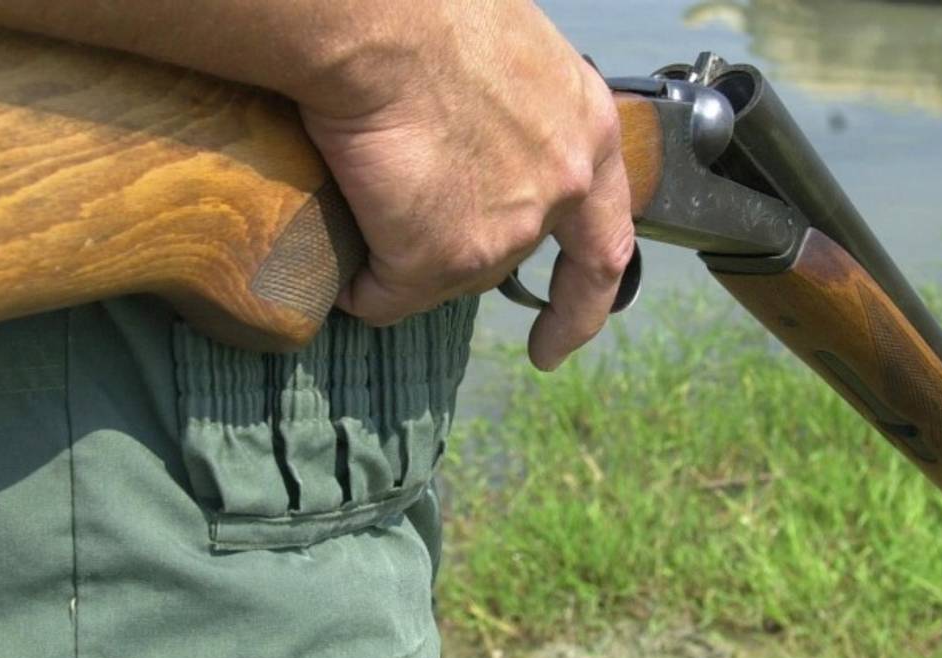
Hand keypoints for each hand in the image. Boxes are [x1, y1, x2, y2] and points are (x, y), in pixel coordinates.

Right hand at [300, 0, 633, 370]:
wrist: (375, 19)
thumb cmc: (426, 10)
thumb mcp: (506, 59)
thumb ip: (511, 113)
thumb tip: (470, 142)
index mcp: (587, 130)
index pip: (605, 240)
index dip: (582, 298)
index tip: (555, 341)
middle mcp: (561, 185)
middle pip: (509, 254)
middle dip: (461, 255)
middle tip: (414, 243)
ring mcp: (507, 229)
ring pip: (448, 274)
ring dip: (405, 261)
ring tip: (361, 218)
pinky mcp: (442, 257)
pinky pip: (387, 295)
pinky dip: (360, 289)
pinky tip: (335, 261)